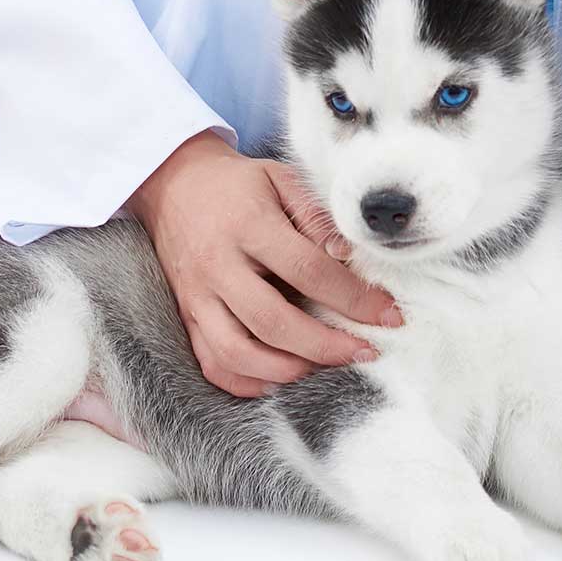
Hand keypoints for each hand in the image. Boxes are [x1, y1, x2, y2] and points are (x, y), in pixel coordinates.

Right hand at [127, 131, 400, 396]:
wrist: (173, 185)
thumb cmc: (237, 185)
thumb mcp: (280, 179)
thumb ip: (316, 216)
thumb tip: (350, 258)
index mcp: (248, 226)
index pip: (308, 270)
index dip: (353, 298)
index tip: (389, 315)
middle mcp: (218, 266)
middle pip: (273, 322)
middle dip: (326, 346)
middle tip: (365, 352)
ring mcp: (197, 296)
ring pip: (237, 352)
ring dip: (286, 371)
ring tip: (324, 368)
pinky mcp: (187, 316)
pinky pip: (212, 362)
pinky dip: (246, 381)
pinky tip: (279, 380)